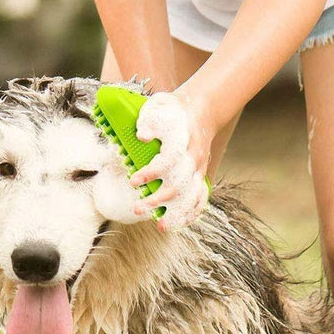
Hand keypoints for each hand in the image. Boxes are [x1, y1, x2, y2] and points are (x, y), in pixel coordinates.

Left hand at [128, 90, 212, 231]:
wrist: (200, 111)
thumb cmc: (172, 111)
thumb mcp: (157, 106)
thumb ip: (147, 120)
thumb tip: (142, 136)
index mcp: (182, 140)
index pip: (168, 160)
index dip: (151, 173)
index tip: (133, 181)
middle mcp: (193, 157)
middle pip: (179, 184)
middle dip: (157, 200)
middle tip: (137, 208)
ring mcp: (198, 169)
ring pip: (191, 196)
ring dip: (177, 213)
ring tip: (161, 227)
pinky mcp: (200, 176)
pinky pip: (200, 198)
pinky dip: (192, 213)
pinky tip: (177, 223)